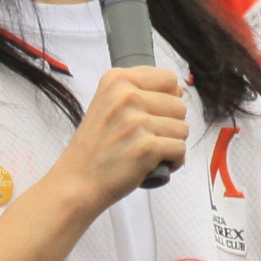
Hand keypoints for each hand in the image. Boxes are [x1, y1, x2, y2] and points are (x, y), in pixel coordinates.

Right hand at [52, 65, 188, 212]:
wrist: (77, 181)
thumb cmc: (95, 147)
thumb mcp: (106, 103)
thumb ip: (137, 91)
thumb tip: (179, 91)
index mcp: (117, 80)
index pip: (169, 78)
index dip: (168, 99)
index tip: (152, 114)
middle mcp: (126, 96)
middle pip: (180, 105)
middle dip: (170, 124)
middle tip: (147, 137)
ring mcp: (136, 121)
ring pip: (183, 128)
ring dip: (171, 143)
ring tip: (149, 151)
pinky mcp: (147, 147)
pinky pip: (180, 149)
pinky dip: (174, 161)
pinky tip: (155, 164)